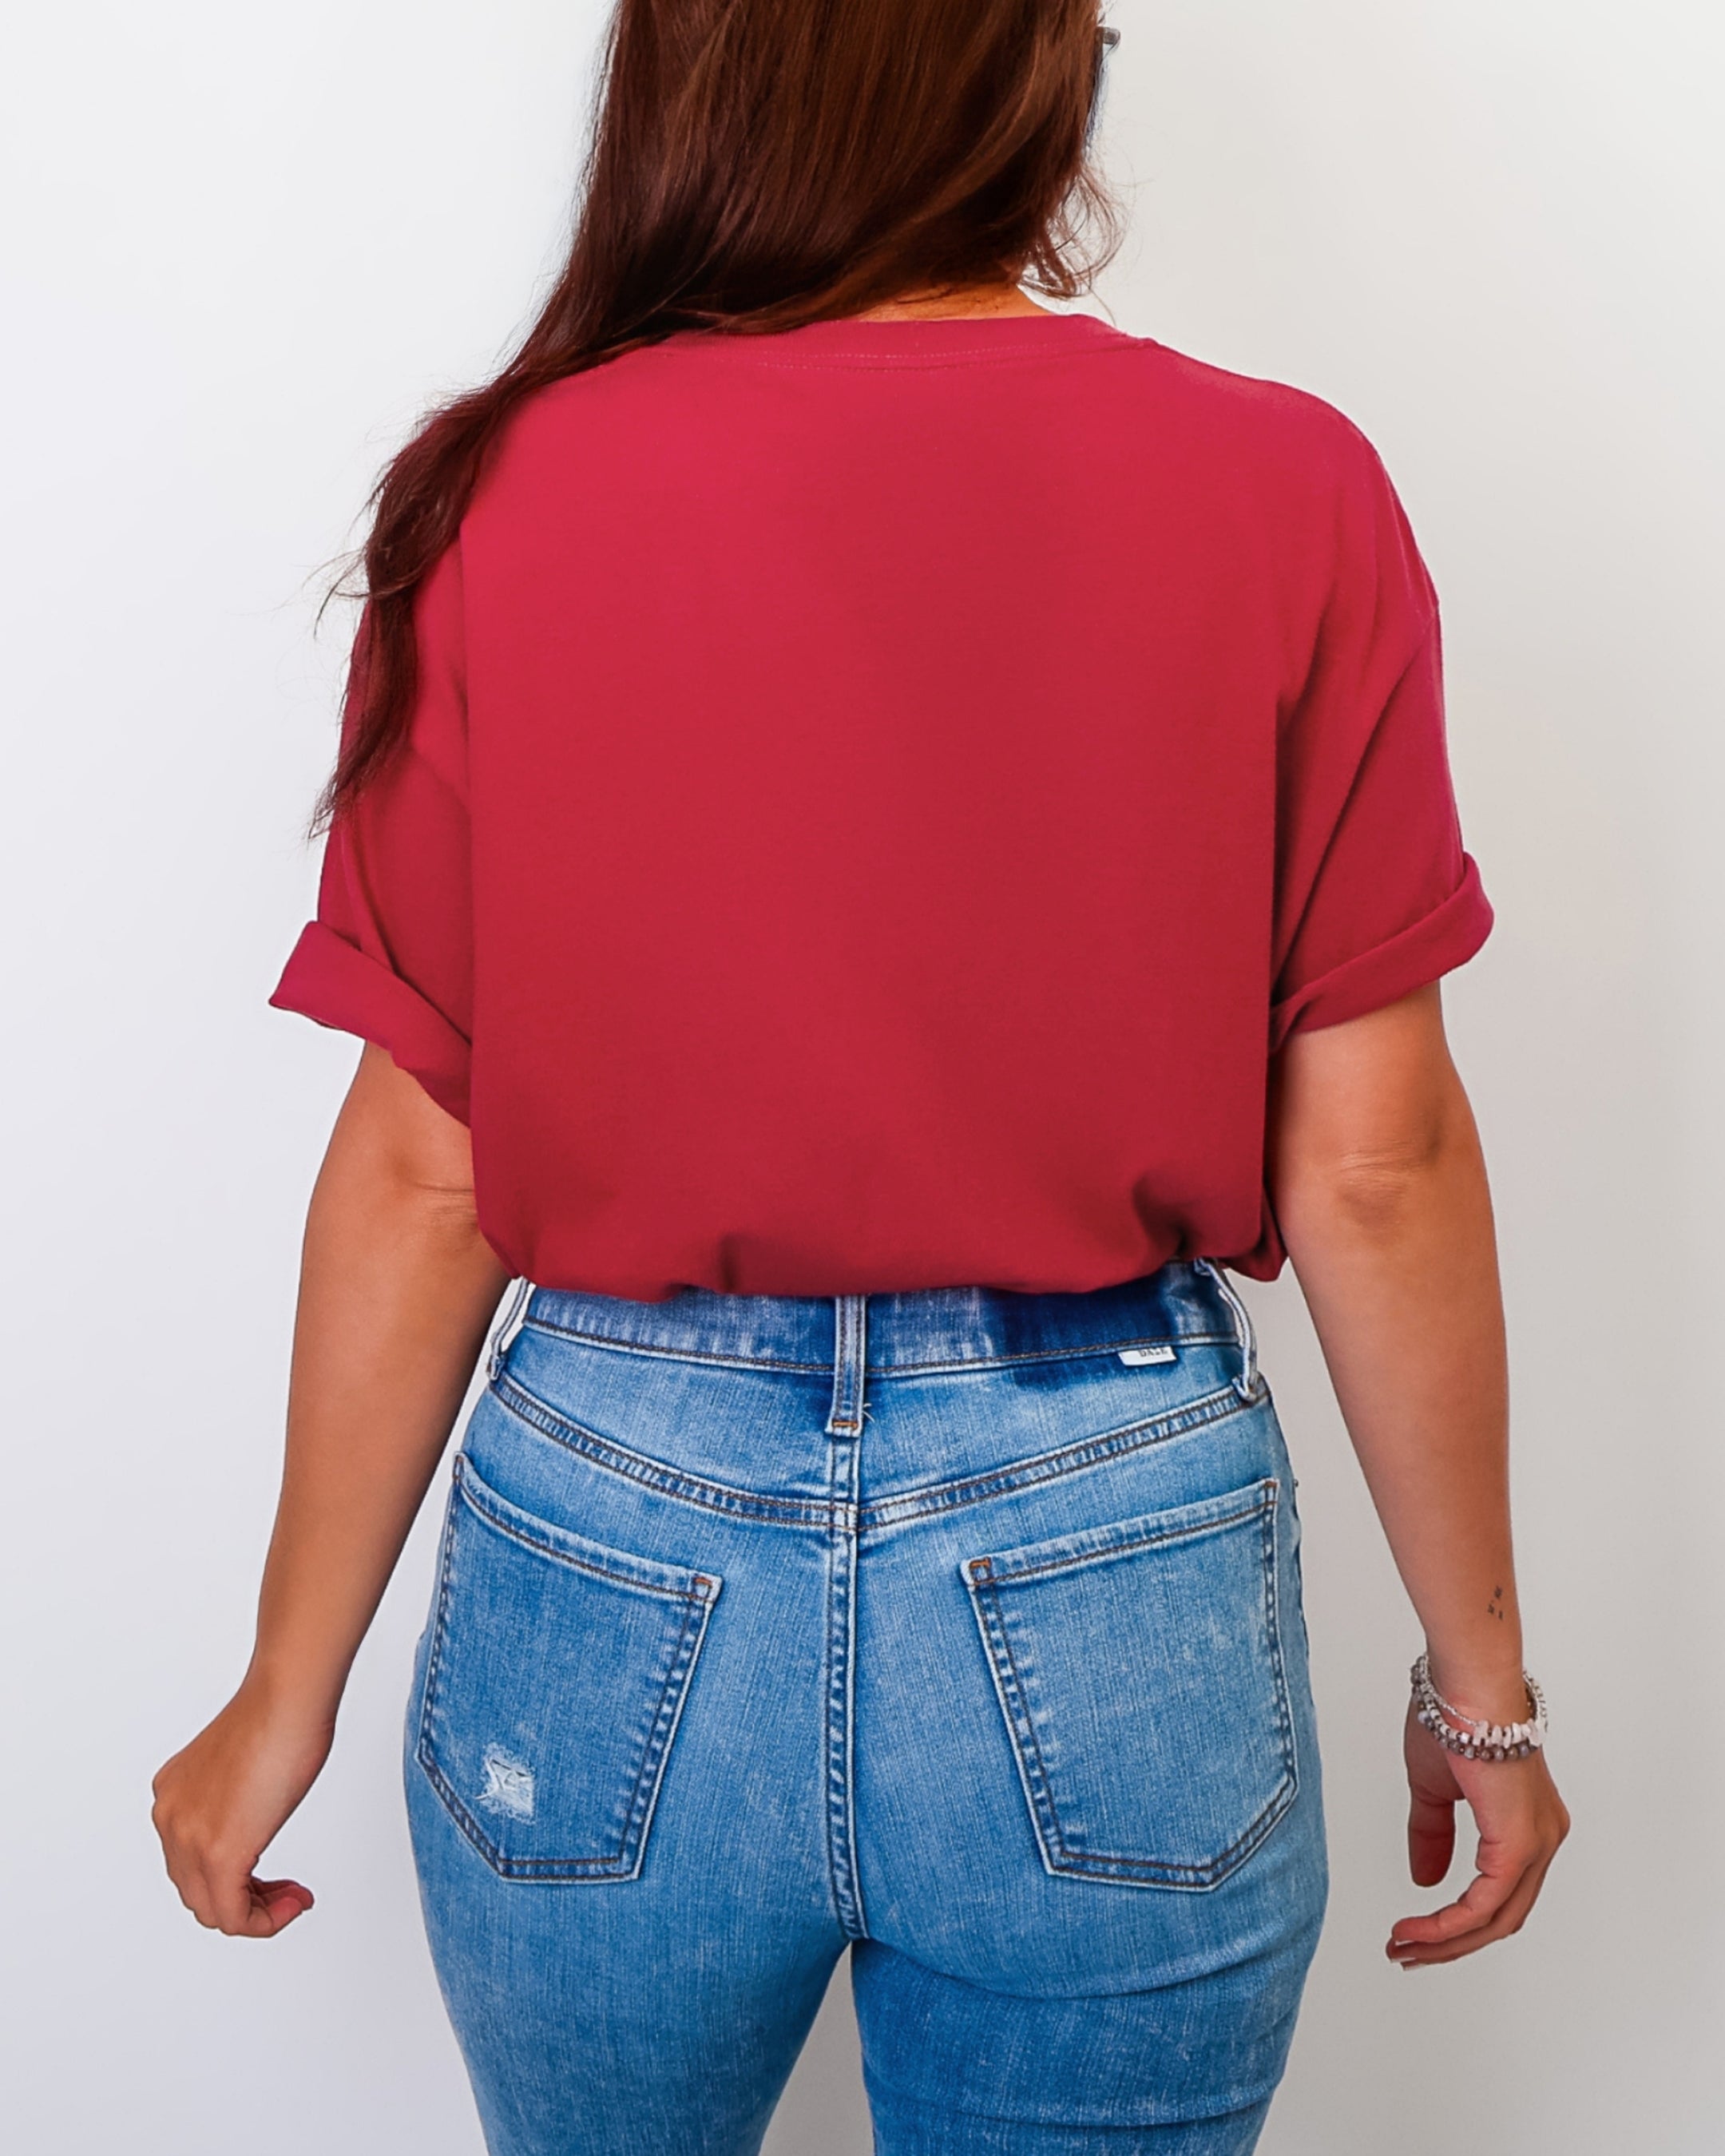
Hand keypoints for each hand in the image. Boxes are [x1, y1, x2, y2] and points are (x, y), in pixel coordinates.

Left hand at [152, 1680, 331, 1937]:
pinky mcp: (220, 1855)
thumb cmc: (280, 1712)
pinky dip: (265, 1921)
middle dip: (247, 1898)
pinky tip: (294, 1902)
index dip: (235, 1876)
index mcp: (173, 1796)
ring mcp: (189, 1839)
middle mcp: (171, 1818)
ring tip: (293, 1898)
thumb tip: (257, 1814)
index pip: (190, 1862)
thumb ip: (236, 1796)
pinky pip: (234, 1917)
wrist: (287, 1696)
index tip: (273, 1873)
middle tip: (287, 1893)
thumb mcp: (243, 1765)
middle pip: (198, 1891)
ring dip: (259, 1913)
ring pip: (213, 1910)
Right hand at [1386, 1700, 1568, 1967]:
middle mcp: (1543, 1837)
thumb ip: (1432, 1834)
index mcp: (1527, 1821)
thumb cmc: (1453, 1715)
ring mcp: (1536, 1842)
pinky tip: (1418, 1931)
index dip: (1457, 1920)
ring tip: (1403, 1948)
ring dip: (1445, 1941)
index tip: (1416, 1935)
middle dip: (1451, 1943)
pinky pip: (1484, 1903)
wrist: (1465, 1682)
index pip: (1499, 1891)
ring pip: (1496, 1919)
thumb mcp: (1433, 1788)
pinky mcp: (1519, 1844)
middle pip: (1502, 1917)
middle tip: (1407, 1954)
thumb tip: (1425, 1880)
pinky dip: (1448, 1924)